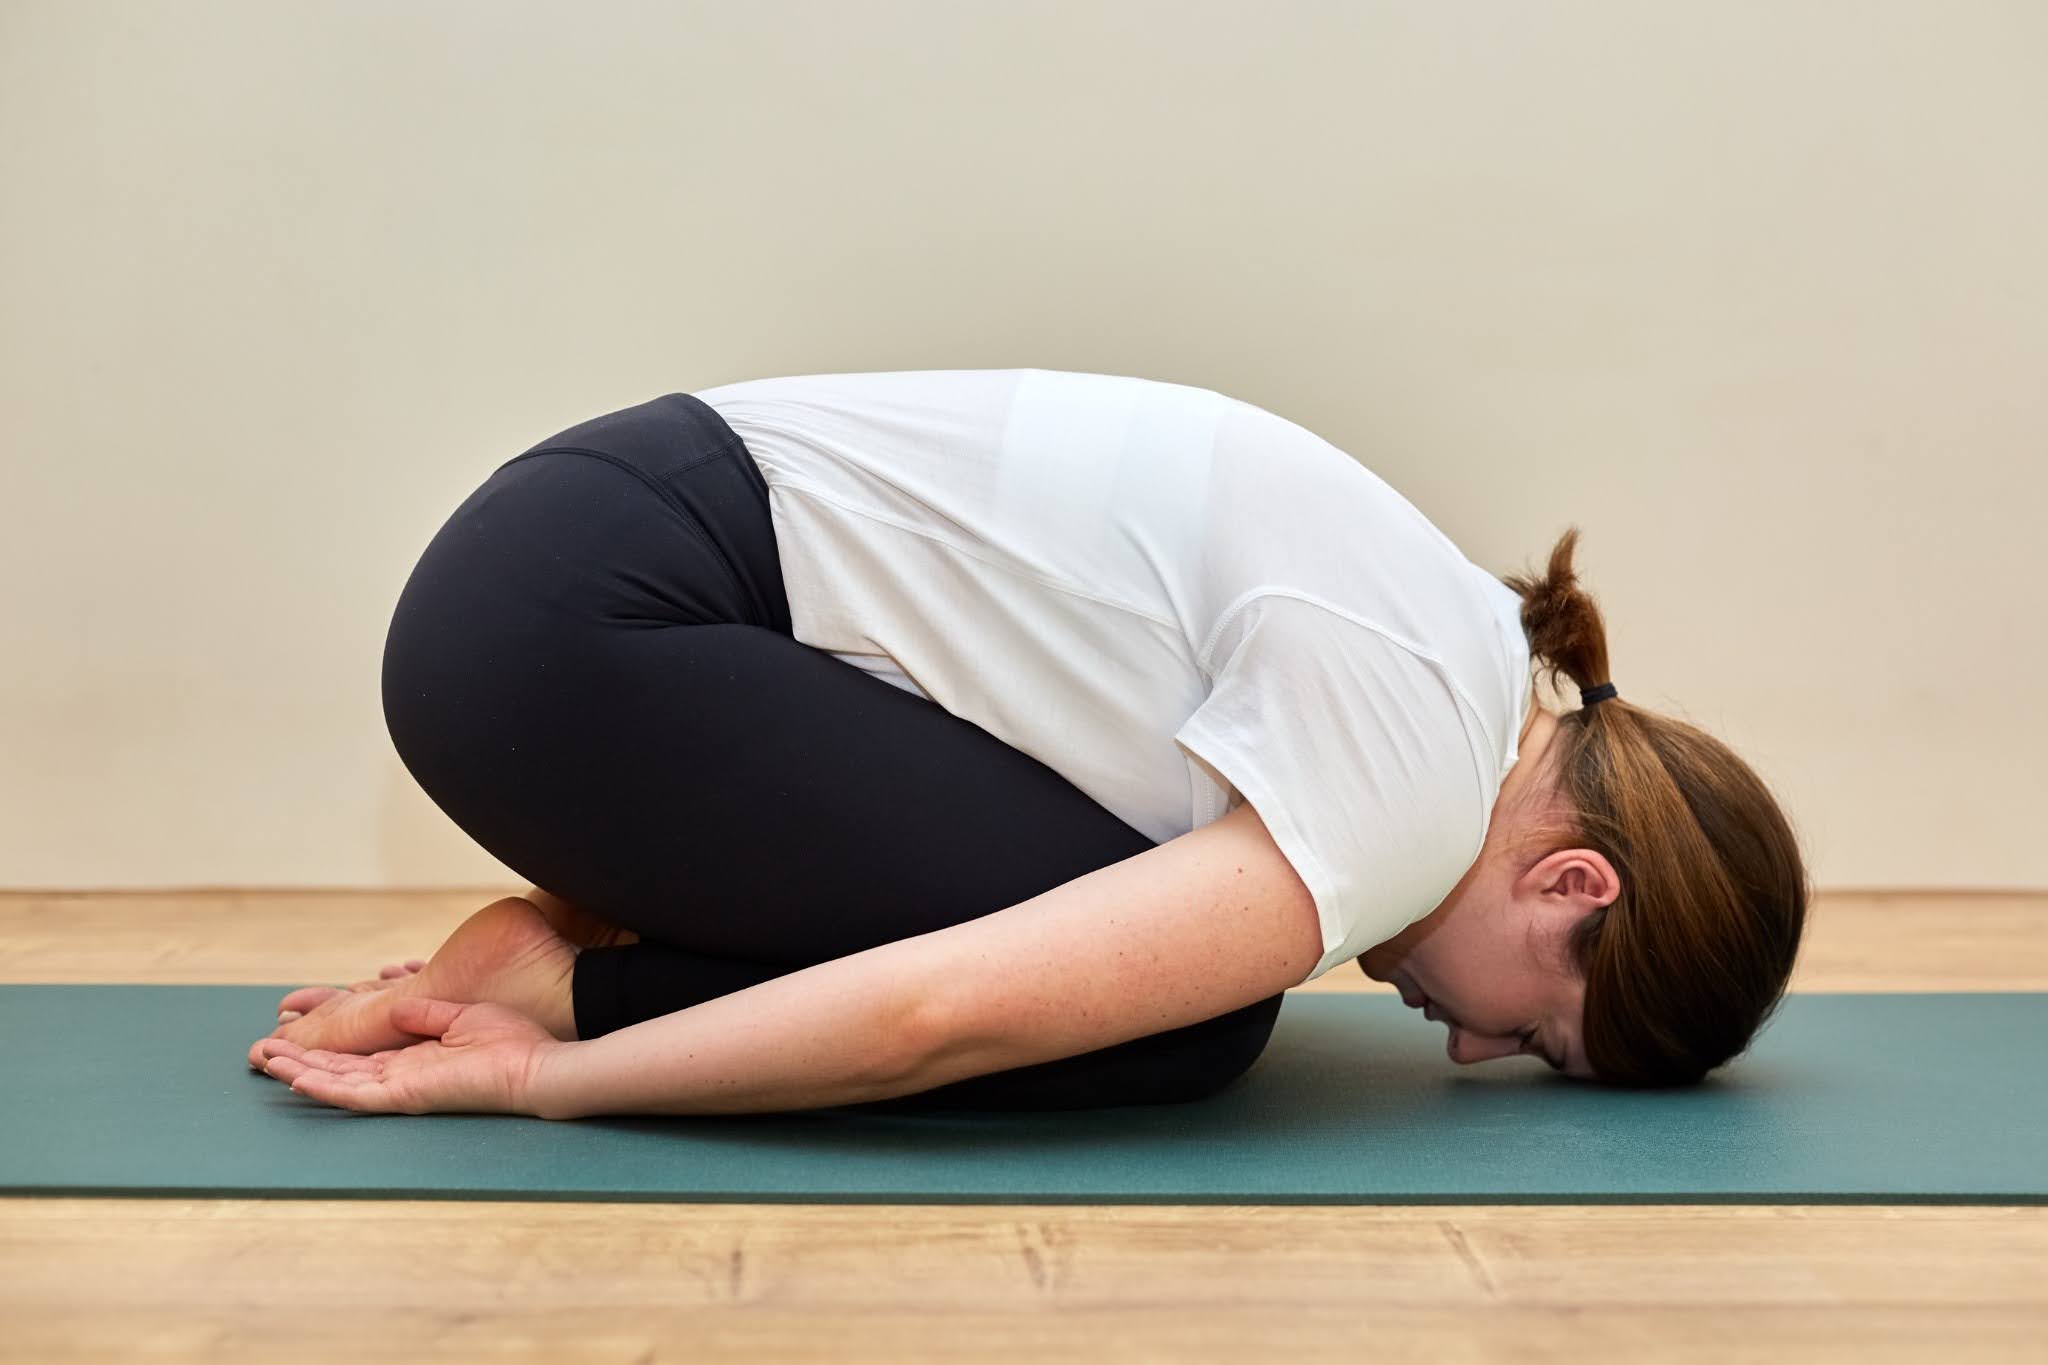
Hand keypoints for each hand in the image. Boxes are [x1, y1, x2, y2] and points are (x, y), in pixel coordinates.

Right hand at [253, 997, 569, 1116]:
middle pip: (340, 1068)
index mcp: (415, 1055)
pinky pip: (358, 1096)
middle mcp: (402, 1074)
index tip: (295, 1031)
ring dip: (303, 1073)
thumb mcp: (460, 1015)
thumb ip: (424, 1012)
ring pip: (340, 1083)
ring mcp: (402, 1087)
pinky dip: (327, 1089)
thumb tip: (394, 997)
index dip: (326, 1043)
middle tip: (263, 1051)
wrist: (537, 1066)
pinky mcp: (408, 1096)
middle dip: (302, 1060)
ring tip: (268, 1062)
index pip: (360, 1051)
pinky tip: (299, 1081)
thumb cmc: (512, 1042)